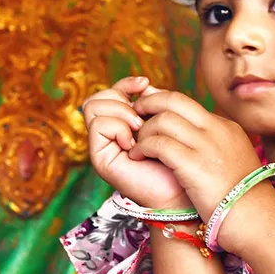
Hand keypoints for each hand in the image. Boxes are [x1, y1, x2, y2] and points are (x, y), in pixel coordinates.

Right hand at [84, 77, 186, 208]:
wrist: (181, 190)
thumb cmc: (178, 158)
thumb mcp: (165, 122)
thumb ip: (152, 103)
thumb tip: (143, 85)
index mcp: (123, 124)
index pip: (111, 93)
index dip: (125, 84)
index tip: (144, 83)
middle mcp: (109, 134)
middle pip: (97, 97)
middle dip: (119, 97)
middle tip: (141, 116)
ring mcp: (102, 145)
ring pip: (93, 107)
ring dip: (119, 112)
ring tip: (138, 129)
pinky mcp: (99, 157)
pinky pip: (98, 125)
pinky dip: (117, 128)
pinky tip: (133, 144)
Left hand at [127, 88, 262, 228]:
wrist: (256, 219)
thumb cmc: (243, 198)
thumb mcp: (233, 160)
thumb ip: (214, 145)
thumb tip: (192, 141)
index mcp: (225, 127)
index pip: (186, 103)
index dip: (162, 104)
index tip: (147, 111)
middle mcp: (216, 130)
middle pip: (173, 100)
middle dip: (148, 104)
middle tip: (134, 115)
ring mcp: (206, 145)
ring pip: (163, 119)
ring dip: (143, 130)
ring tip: (136, 144)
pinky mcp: (193, 165)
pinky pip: (159, 144)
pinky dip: (143, 147)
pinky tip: (137, 156)